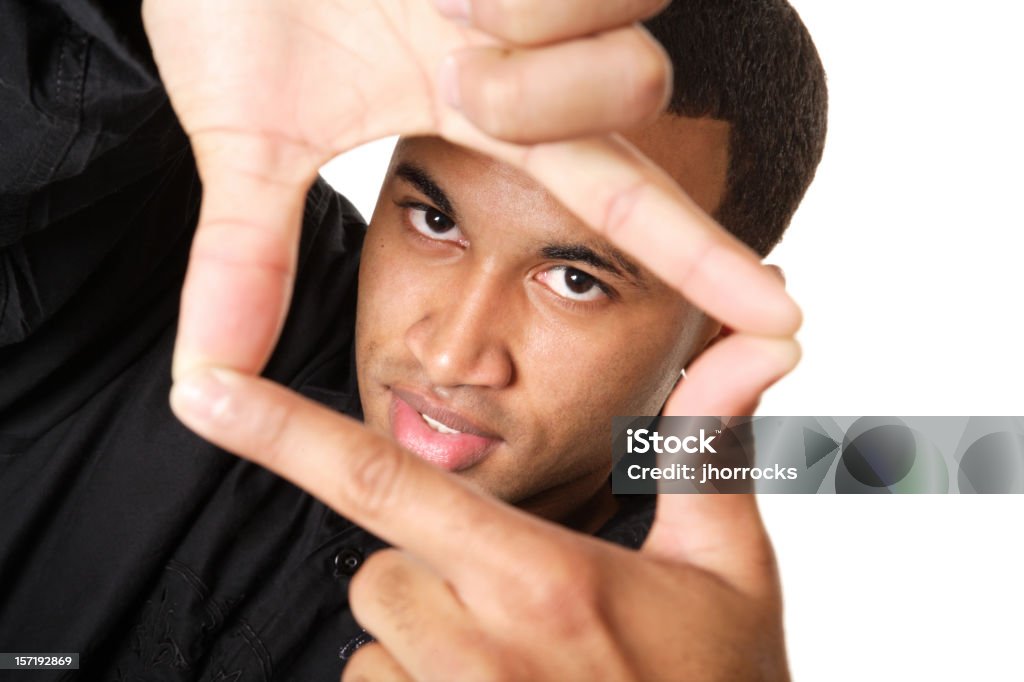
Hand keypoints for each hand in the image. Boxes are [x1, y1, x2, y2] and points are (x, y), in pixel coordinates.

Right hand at [141, 0, 799, 380]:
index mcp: (480, 113)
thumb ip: (245, 262)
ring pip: (636, 31)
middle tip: (448, 59)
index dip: (701, 261)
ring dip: (531, 26)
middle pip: (637, 97)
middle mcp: (535, 50)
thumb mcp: (246, 140)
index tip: (789, 321)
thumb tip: (206, 385)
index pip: (618, 199)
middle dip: (541, 97)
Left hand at [168, 291, 797, 679]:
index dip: (280, 430)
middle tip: (521, 606)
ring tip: (524, 672)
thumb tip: (750, 345)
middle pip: (379, 571)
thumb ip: (705, 447)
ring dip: (428, 649)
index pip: (386, 481)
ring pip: (376, 651)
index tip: (203, 391)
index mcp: (540, 576)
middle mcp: (479, 650)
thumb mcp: (728, 567)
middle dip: (426, 575)